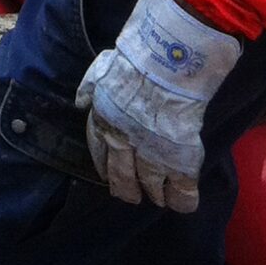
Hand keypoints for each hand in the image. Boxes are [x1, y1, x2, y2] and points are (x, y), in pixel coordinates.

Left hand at [76, 0, 240, 212]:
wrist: (166, 62)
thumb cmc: (135, 60)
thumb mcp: (102, 69)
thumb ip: (91, 86)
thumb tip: (82, 101)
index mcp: (104, 120)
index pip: (99, 151)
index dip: (105, 165)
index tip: (108, 174)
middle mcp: (123, 142)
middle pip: (121, 177)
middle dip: (126, 189)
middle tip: (132, 196)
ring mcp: (151, 154)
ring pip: (150, 186)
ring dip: (155, 194)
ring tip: (159, 199)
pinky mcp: (179, 160)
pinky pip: (180, 189)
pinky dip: (182, 199)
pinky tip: (183, 203)